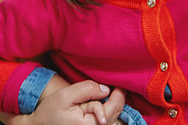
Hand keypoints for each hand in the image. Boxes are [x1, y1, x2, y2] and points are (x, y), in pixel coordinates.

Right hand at [0, 80, 125, 124]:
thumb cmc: (50, 112)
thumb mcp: (66, 95)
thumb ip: (87, 89)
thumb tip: (106, 89)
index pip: (114, 108)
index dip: (119, 94)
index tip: (120, 84)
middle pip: (116, 115)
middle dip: (115, 100)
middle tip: (111, 89)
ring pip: (113, 121)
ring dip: (112, 108)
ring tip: (104, 98)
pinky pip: (106, 123)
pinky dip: (107, 114)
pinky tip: (101, 107)